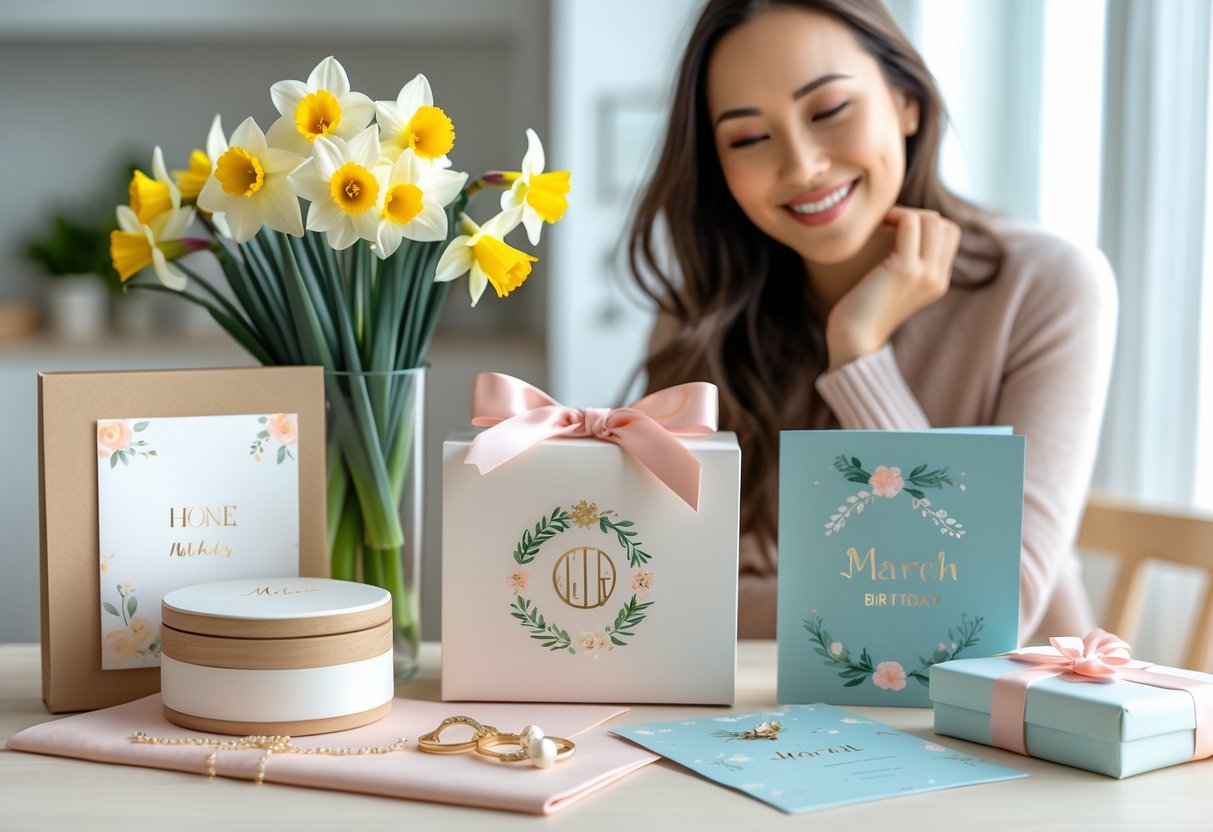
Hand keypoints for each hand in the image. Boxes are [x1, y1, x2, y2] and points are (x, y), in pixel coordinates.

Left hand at [824, 206, 960, 370]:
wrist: (854, 340)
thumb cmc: (862, 311)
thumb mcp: (893, 287)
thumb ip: (905, 266)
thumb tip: (898, 233)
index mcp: (938, 282)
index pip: (949, 235)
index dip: (926, 223)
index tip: (897, 226)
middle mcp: (937, 279)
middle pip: (945, 225)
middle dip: (918, 215)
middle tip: (888, 221)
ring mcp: (925, 274)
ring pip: (933, 221)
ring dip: (906, 213)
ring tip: (883, 222)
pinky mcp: (906, 270)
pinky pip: (911, 224)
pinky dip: (895, 216)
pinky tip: (878, 225)